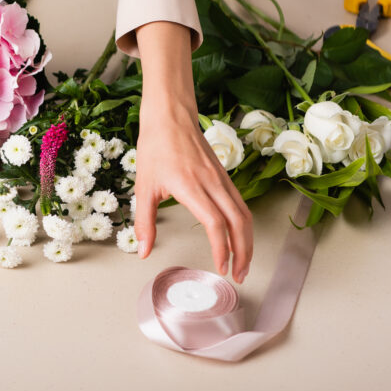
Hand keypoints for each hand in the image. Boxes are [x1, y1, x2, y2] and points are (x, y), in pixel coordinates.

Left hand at [131, 22, 252, 282]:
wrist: (170, 116)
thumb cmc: (155, 147)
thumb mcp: (143, 186)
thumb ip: (143, 221)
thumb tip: (143, 251)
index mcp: (191, 186)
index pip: (215, 223)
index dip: (221, 248)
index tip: (220, 268)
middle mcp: (212, 183)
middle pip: (239, 223)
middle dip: (243, 252)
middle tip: (239, 275)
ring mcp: (221, 179)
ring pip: (244, 214)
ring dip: (247, 241)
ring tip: (243, 262)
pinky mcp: (223, 176)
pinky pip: (241, 204)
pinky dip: (244, 225)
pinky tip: (239, 237)